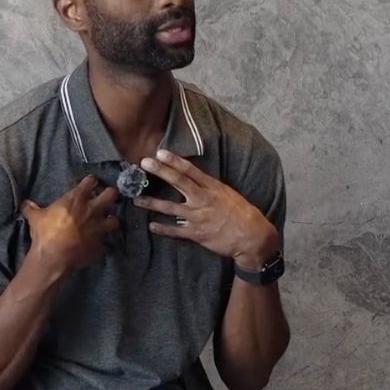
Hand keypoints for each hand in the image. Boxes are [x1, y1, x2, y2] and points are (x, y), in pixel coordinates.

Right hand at [22, 175, 119, 274]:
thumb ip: (32, 208)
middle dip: (110, 194)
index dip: (91, 181)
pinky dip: (102, 243)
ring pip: (115, 220)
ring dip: (111, 221)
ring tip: (106, 223)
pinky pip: (106, 243)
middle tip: (106, 198)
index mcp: (77, 199)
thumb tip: (25, 204)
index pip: (91, 181)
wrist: (53, 257)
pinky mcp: (100, 244)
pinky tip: (97, 243)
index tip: (90, 184)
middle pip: (111, 194)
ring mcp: (99, 228)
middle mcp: (92, 210)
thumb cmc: (45, 233)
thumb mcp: (35, 217)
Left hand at [132, 149, 279, 268]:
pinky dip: (162, 229)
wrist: (252, 237)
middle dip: (160, 171)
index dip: (174, 161)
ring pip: (170, 208)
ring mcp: (198, 217)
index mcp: (213, 188)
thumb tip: (198, 181)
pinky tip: (152, 225)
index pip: (190, 170)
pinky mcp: (196, 234)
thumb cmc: (244, 214)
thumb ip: (212, 188)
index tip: (160, 152)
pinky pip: (175, 231)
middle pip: (178, 182)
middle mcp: (203, 200)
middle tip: (144, 163)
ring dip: (152, 203)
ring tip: (137, 199)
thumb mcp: (229, 195)